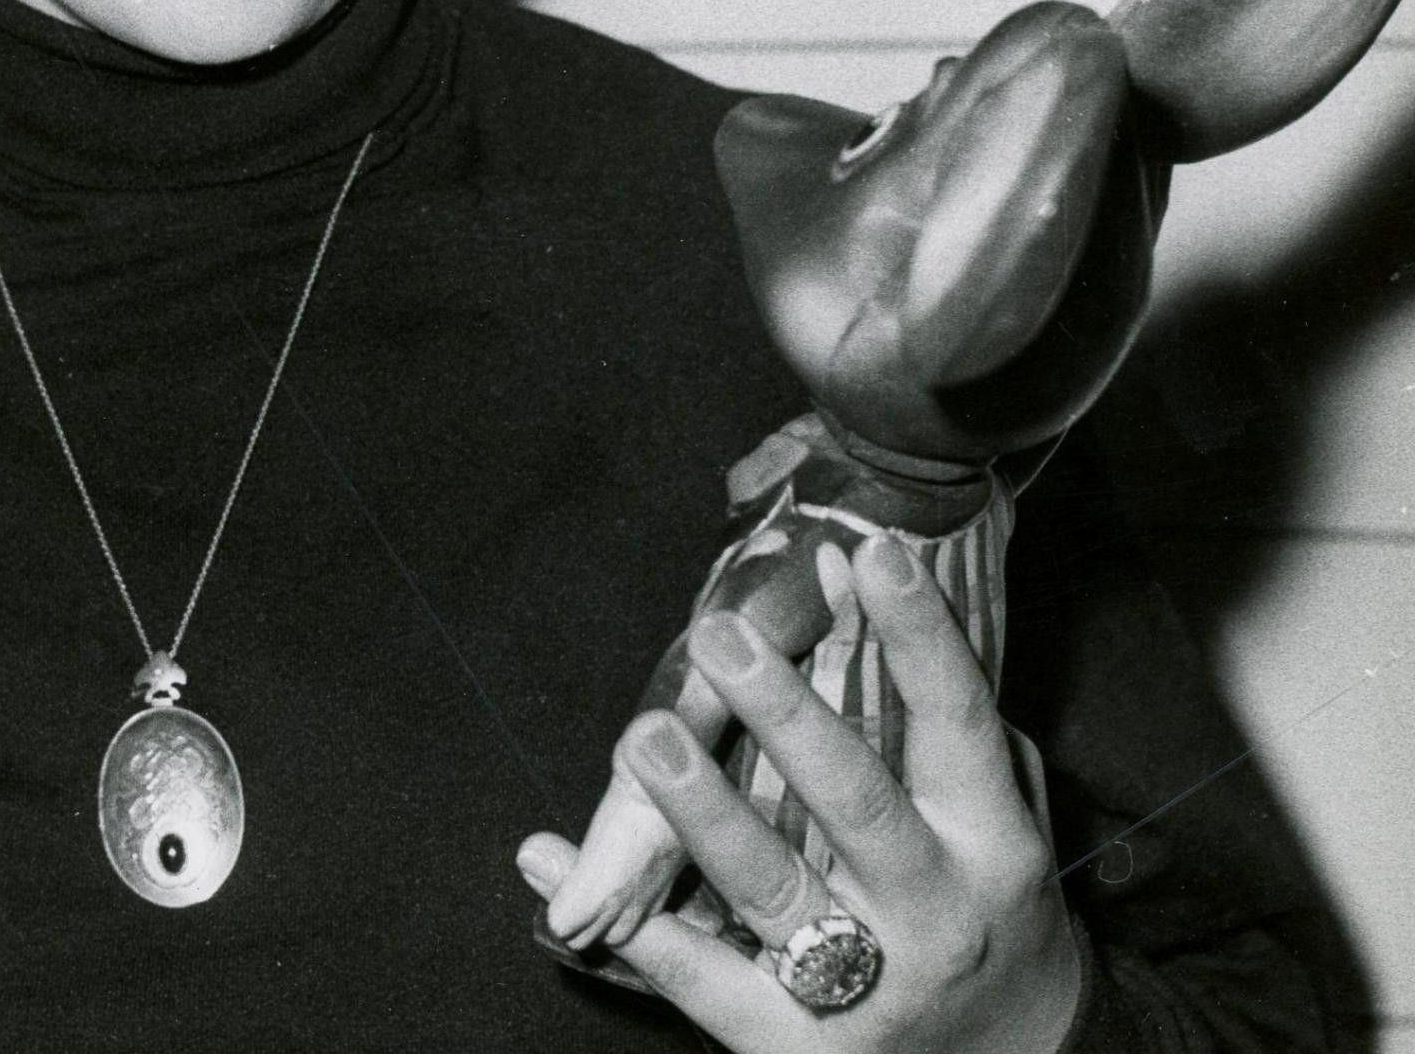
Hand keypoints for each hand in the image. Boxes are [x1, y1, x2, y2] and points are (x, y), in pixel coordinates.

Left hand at [518, 535, 1082, 1053]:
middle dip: (785, 716)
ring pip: (770, 888)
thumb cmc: (995, 913)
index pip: (955, 723)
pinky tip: (549, 857)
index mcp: (991, 845)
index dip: (919, 636)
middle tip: (719, 632)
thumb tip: (870, 591)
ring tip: (644, 736)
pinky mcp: (795, 1047)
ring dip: (700, 810)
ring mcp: (864, 988)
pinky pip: (700, 980)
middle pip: (853, 804)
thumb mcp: (1006, 823)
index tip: (868, 551)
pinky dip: (627, 919)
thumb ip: (952, 731)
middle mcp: (931, 912)